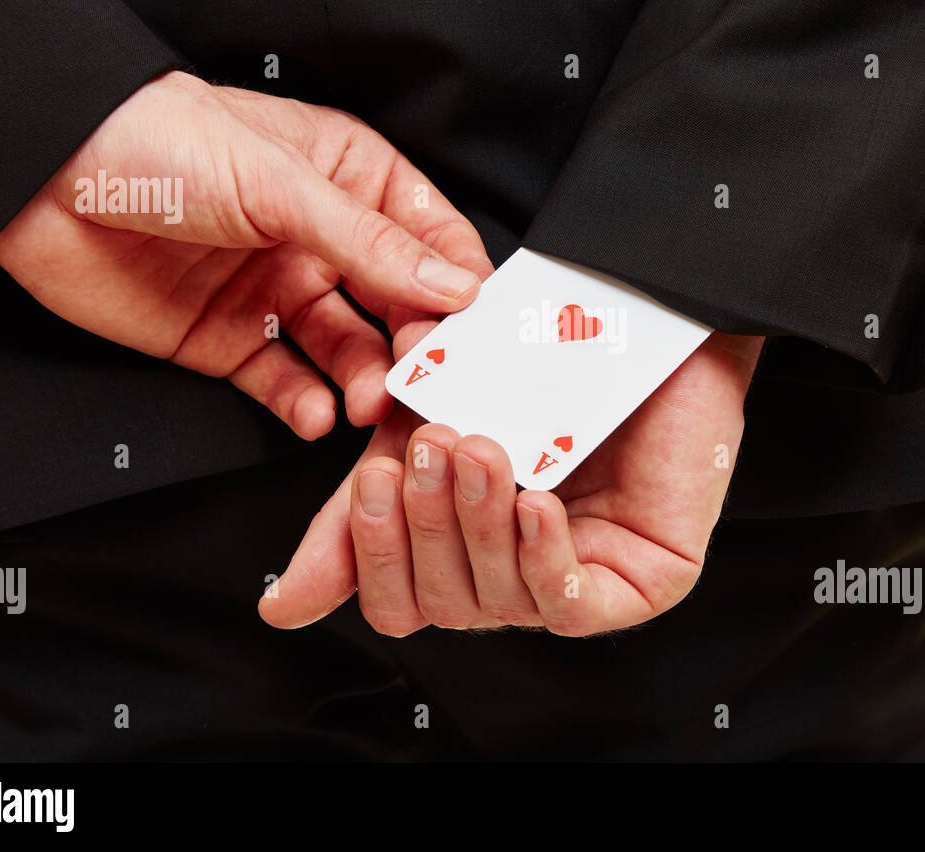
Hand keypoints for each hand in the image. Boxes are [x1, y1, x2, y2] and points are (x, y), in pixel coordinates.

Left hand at [0, 70, 490, 436]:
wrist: (43, 177)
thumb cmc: (157, 140)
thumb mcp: (281, 183)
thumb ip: (372, 243)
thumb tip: (454, 285)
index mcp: (349, 178)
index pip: (430, 238)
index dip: (457, 283)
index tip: (476, 329)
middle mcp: (323, 239)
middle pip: (397, 303)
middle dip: (416, 343)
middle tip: (427, 377)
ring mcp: (279, 292)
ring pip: (349, 350)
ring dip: (365, 378)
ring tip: (370, 397)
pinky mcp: (234, 341)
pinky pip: (287, 383)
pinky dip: (306, 404)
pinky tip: (317, 411)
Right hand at [260, 332, 763, 634]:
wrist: (643, 316)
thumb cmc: (543, 366)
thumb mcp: (424, 426)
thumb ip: (357, 510)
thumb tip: (282, 608)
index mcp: (463, 552)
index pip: (397, 602)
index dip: (374, 553)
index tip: (374, 484)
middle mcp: (514, 577)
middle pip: (439, 606)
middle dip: (426, 525)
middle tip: (433, 445)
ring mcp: (576, 582)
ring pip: (497, 603)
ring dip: (478, 523)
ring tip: (485, 450)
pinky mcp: (638, 583)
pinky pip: (572, 606)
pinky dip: (543, 556)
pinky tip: (537, 501)